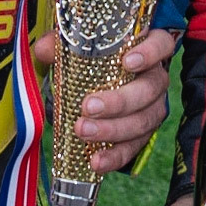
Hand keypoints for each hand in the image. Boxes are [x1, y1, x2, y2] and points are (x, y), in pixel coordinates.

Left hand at [30, 28, 174, 174]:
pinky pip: (134, 147)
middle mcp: (155, 78)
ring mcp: (152, 108)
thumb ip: (63, 44)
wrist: (97, 86)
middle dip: (120, 101)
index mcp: (147, 50)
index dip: (150, 52)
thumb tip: (43, 49)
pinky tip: (96, 161)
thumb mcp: (78, 46)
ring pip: (143, 120)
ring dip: (113, 129)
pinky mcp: (142, 134)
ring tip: (83, 131)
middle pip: (150, 89)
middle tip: (89, 106)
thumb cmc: (94, 58)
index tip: (128, 61)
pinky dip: (115, 156)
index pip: (162, 45)